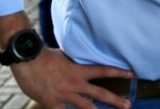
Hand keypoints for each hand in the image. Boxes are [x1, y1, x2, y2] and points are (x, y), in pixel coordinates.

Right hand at [10, 48, 133, 108]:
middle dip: (115, 100)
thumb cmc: (44, 56)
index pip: (104, 71)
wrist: (27, 60)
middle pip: (100, 93)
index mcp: (79, 70)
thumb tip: (82, 61)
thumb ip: (75, 62)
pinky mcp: (52, 103)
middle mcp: (75, 83)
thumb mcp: (64, 56)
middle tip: (128, 104)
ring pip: (86, 107)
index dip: (119, 73)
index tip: (132, 75)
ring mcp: (65, 94)